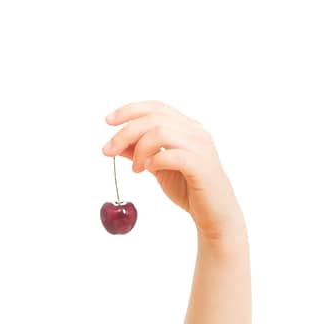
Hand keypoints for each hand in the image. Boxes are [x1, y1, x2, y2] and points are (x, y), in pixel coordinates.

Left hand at [103, 101, 244, 242]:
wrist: (215, 215)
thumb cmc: (189, 190)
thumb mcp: (158, 168)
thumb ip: (141, 152)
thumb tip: (117, 143)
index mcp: (186, 127)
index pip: (155, 107)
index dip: (130, 110)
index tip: (108, 121)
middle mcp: (195, 131)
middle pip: (153, 118)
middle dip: (125, 132)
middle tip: (109, 151)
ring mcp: (200, 147)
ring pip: (161, 132)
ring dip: (139, 148)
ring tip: (135, 168)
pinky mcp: (202, 166)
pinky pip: (173, 155)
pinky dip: (155, 160)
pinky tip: (147, 169)